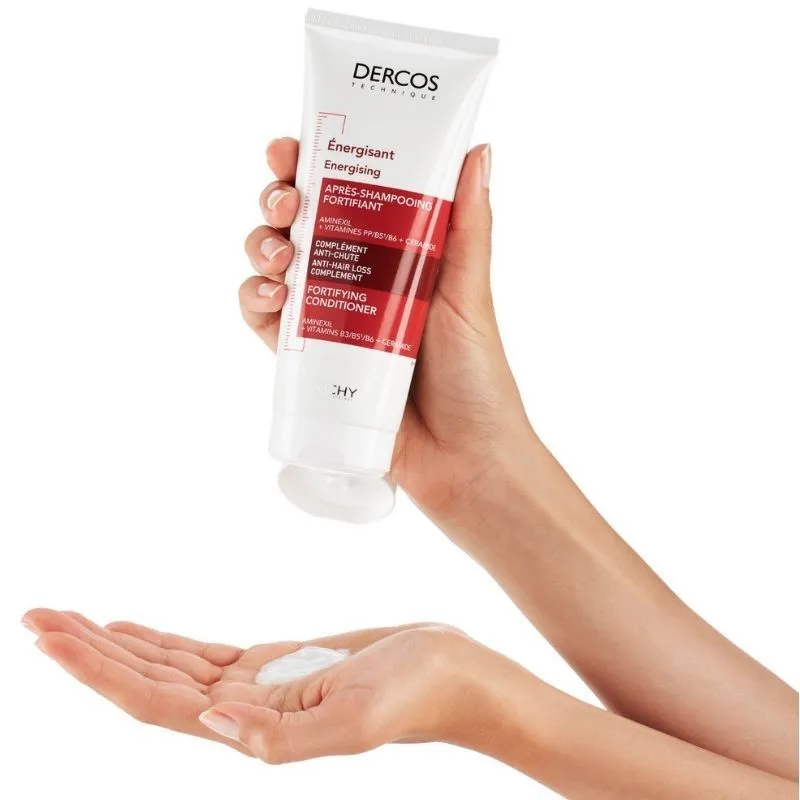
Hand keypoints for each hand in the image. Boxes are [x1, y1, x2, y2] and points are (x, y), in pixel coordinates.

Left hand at [23, 609, 484, 762]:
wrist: (448, 671)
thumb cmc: (416, 693)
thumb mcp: (359, 719)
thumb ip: (285, 736)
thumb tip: (213, 724)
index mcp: (253, 729)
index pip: (154, 702)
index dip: (99, 672)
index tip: (53, 638)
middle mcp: (241, 712)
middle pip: (146, 682)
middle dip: (88, 652)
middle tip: (36, 618)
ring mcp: (255, 688)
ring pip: (167, 666)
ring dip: (114, 644)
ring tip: (65, 620)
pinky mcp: (273, 664)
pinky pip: (200, 653)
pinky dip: (158, 640)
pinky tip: (131, 631)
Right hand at [241, 138, 534, 521]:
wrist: (463, 459)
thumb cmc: (477, 376)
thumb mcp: (470, 294)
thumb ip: (470, 227)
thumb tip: (479, 149)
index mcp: (393, 254)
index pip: (343, 195)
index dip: (309, 165)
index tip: (290, 147)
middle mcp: (356, 280)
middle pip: (298, 225)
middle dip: (276, 202)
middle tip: (283, 203)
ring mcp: (330, 321)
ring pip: (274, 269)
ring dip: (260, 248)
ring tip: (279, 256)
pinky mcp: (310, 364)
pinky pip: (268, 325)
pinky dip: (256, 304)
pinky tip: (271, 298)